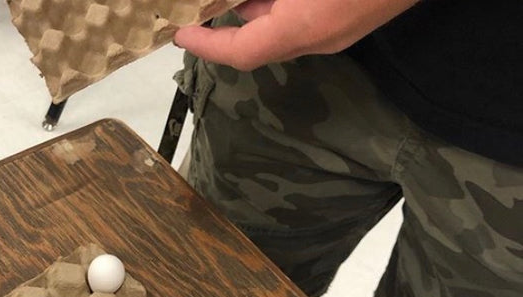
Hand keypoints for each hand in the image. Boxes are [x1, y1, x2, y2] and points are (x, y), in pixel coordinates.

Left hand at [174, 0, 418, 70]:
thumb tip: (239, 1)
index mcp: (303, 27)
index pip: (241, 51)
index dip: (206, 44)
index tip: (180, 33)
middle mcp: (321, 39)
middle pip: (261, 43)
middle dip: (228, 26)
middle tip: (201, 7)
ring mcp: (342, 33)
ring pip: (285, 30)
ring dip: (258, 13)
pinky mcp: (357, 19)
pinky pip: (308, 20)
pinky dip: (285, 7)